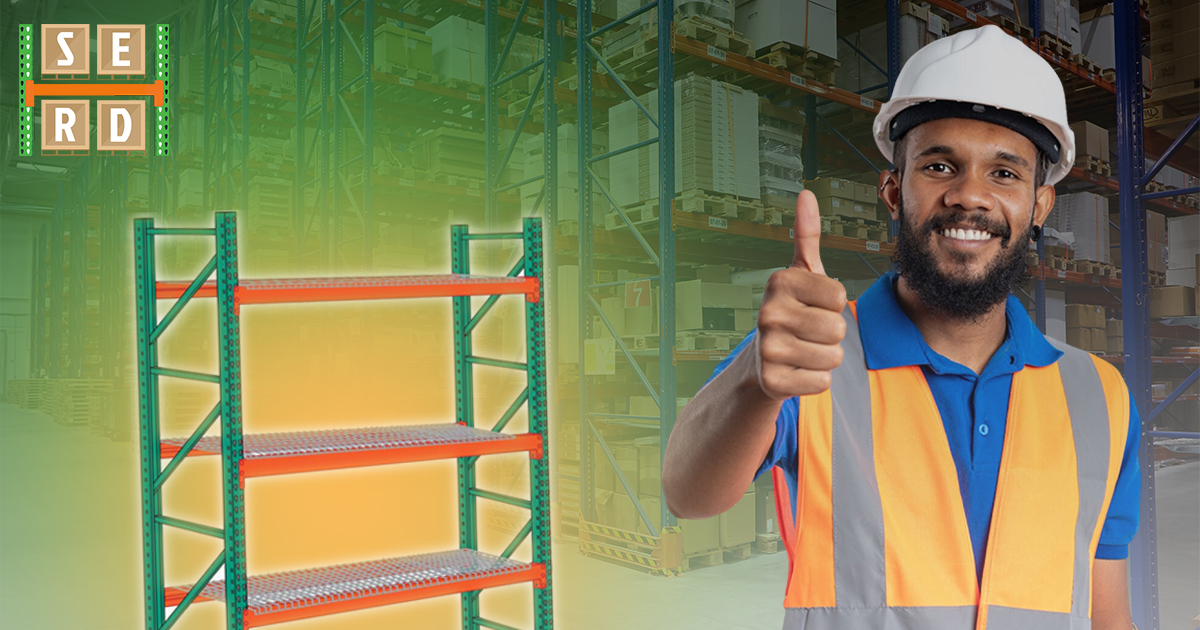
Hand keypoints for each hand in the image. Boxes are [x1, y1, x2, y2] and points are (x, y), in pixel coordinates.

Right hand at [753, 190, 847, 398]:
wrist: (762, 359)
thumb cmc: (794, 310)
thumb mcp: (802, 274)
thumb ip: (807, 235)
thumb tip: (806, 194)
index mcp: (779, 282)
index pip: (840, 297)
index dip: (834, 305)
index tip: (813, 305)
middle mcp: (767, 313)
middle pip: (838, 328)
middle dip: (831, 334)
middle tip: (808, 332)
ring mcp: (767, 349)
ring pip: (832, 357)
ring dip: (825, 357)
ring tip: (803, 350)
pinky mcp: (772, 381)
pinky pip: (822, 381)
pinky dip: (816, 379)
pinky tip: (797, 370)